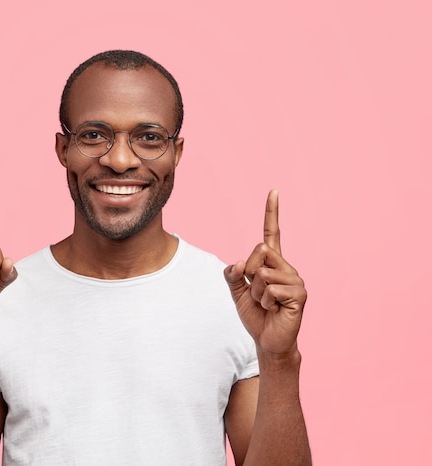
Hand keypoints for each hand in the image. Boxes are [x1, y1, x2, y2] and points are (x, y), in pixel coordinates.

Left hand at [224, 190, 306, 356]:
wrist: (268, 341)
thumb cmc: (255, 315)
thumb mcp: (237, 292)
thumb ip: (232, 274)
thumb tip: (239, 263)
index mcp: (272, 263)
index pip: (272, 233)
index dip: (272, 212)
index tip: (273, 191)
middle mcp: (286, 266)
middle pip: (259, 249)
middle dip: (249, 271)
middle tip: (257, 292)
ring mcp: (295, 279)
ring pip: (261, 272)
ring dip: (256, 292)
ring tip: (267, 303)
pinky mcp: (299, 293)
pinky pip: (270, 288)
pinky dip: (265, 301)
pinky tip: (274, 309)